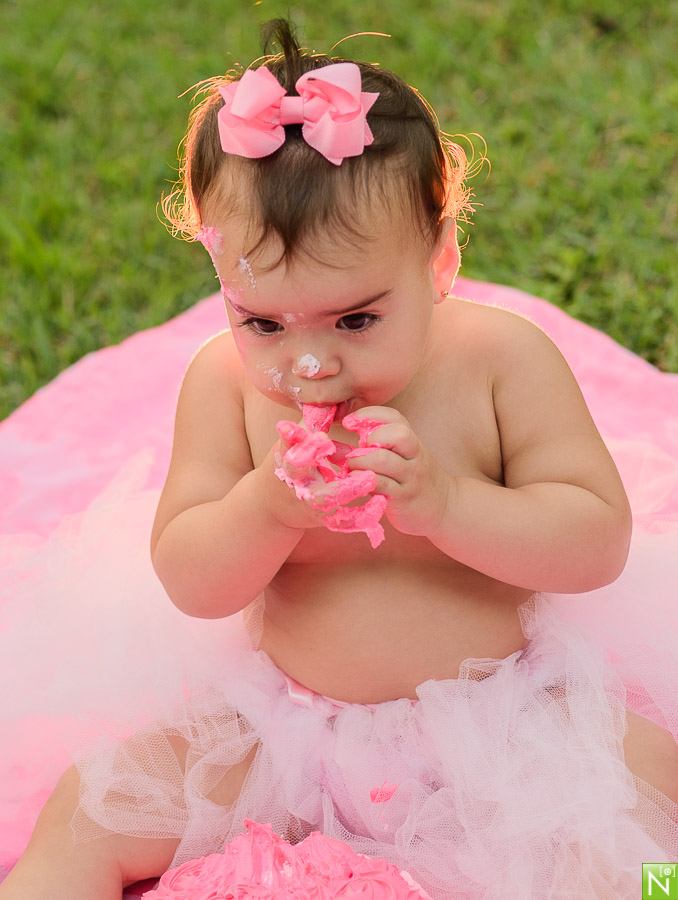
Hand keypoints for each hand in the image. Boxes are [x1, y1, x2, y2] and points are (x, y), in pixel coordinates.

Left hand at [342, 407, 450, 536]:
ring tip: (351, 468)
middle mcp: (414, 455)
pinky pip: (380, 485)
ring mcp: (410, 477)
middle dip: (371, 438)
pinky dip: (362, 480)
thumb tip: (337, 448)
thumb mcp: (405, 457)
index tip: (350, 422)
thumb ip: (379, 448)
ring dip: (359, 461)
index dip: (369, 414)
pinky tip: (356, 482)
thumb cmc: (416, 479)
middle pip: (396, 433)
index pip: (394, 417)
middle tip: (358, 450)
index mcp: (412, 441)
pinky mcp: (403, 498)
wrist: (446, 508)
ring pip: (382, 459)